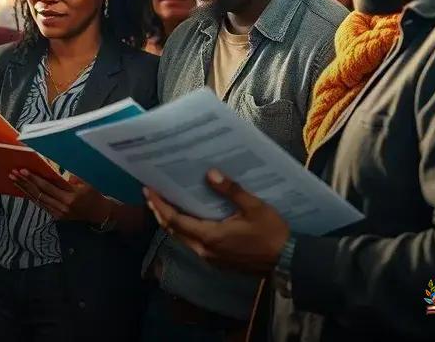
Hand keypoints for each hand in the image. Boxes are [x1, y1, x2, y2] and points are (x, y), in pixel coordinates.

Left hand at [11, 170, 112, 223]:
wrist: (99, 213)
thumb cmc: (93, 193)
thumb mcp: (86, 181)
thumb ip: (70, 175)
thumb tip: (52, 166)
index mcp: (73, 194)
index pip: (51, 184)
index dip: (36, 177)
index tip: (24, 169)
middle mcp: (64, 205)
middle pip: (41, 192)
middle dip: (26, 181)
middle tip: (14, 172)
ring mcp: (60, 212)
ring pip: (38, 199)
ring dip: (25, 188)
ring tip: (14, 179)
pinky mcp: (57, 216)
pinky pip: (41, 205)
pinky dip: (31, 196)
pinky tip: (23, 189)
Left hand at [144, 169, 289, 275]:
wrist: (286, 261)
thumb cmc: (271, 233)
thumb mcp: (254, 207)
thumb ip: (230, 191)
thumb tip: (210, 173)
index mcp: (210, 237)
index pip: (175, 220)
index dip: (159, 205)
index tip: (148, 190)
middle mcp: (204, 250)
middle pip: (173, 231)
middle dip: (160, 212)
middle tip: (151, 194)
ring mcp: (210, 258)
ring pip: (182, 239)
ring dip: (171, 222)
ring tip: (165, 204)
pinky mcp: (217, 261)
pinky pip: (193, 244)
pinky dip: (185, 230)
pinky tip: (188, 218)